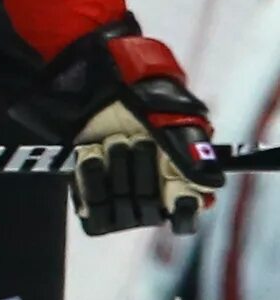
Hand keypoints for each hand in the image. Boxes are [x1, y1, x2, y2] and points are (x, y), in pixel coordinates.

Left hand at [24, 17, 218, 236]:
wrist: (91, 85)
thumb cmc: (139, 98)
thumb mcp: (171, 117)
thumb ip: (191, 150)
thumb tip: (210, 184)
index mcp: (178, 178)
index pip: (185, 214)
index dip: (183, 208)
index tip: (177, 191)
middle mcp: (151, 193)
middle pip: (152, 211)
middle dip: (142, 170)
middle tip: (135, 139)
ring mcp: (119, 197)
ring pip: (124, 211)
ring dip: (116, 170)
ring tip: (112, 140)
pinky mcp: (89, 196)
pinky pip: (93, 210)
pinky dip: (90, 180)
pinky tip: (91, 153)